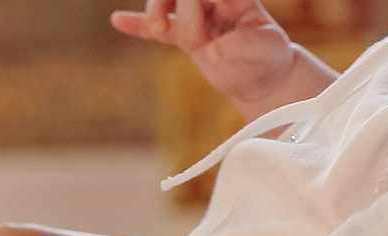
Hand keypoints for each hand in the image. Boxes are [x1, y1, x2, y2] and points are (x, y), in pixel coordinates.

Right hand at [110, 0, 330, 116]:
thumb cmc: (269, 55)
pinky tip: (118, 20)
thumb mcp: (266, 46)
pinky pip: (156, 29)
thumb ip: (242, 44)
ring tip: (160, 29)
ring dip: (157, 12)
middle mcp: (210, 1)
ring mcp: (194, 17)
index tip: (190, 2)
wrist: (264, 75)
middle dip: (174, 3)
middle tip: (171, 21)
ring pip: (165, 4)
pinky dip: (137, 25)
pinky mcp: (183, 36)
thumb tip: (212, 51)